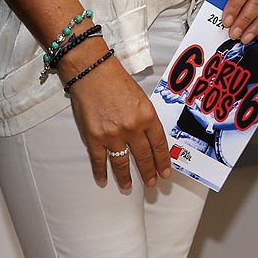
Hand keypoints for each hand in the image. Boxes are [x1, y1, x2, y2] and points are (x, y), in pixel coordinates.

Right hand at [64, 54, 170, 191]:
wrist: (91, 72)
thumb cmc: (115, 80)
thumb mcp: (140, 97)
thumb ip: (145, 118)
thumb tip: (149, 137)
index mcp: (147, 116)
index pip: (159, 145)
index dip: (163, 161)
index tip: (165, 172)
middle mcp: (132, 128)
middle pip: (144, 157)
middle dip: (149, 172)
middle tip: (152, 183)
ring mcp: (112, 135)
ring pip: (122, 163)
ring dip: (126, 177)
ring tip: (129, 186)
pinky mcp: (94, 138)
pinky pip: (99, 161)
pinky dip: (101, 172)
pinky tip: (103, 180)